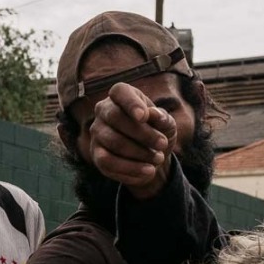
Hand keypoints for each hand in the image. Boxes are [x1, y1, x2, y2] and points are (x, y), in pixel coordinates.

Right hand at [87, 82, 175, 199]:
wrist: (152, 156)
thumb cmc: (158, 131)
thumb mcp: (167, 124)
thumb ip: (162, 118)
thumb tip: (153, 114)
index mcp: (121, 96)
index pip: (119, 92)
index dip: (130, 103)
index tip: (144, 116)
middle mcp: (104, 111)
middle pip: (116, 118)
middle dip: (142, 133)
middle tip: (163, 144)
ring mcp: (97, 133)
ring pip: (114, 142)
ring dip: (139, 153)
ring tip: (159, 159)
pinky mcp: (96, 155)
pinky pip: (109, 162)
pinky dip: (131, 168)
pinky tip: (148, 171)